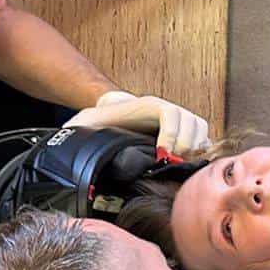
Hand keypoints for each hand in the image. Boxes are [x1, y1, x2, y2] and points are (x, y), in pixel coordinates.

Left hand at [64, 90, 210, 155]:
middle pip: (191, 120)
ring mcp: (178, 119)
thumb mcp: (86, 123)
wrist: (111, 116)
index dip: (171, 133)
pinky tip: (188, 163)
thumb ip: (77, 128)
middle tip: (173, 163)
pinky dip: (201, 149)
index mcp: (147, 106)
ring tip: (181, 164)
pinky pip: (203, 135)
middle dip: (186, 144)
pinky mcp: (183, 130)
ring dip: (196, 146)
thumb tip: (66, 136)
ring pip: (200, 127)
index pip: (170, 113)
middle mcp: (167, 109)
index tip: (163, 154)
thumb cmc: (100, 123)